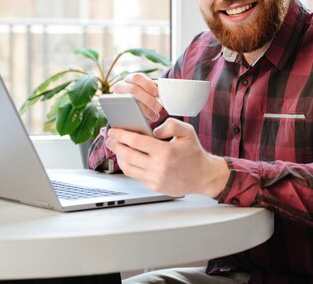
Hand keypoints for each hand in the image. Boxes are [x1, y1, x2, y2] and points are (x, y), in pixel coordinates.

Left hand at [105, 118, 229, 196]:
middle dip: (115, 145)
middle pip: (128, 155)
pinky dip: (128, 165)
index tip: (114, 130)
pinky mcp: (153, 186)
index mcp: (165, 152)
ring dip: (119, 156)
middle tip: (109, 138)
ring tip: (116, 147)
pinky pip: (135, 175)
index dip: (122, 135)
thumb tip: (154, 130)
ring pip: (128, 167)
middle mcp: (158, 167)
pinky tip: (127, 158)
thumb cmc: (194, 153)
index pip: (136, 142)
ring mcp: (155, 179)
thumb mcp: (187, 132)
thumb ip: (171, 125)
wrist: (203, 176)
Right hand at [112, 73, 162, 121]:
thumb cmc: (145, 96)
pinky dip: (136, 115)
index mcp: (131, 78)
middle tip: (159, 108)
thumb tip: (161, 94)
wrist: (133, 107)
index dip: (148, 84)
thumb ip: (153, 90)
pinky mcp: (116, 108)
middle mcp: (121, 85)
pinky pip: (125, 112)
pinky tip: (146, 120)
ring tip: (154, 116)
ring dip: (143, 109)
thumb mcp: (148, 90)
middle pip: (133, 90)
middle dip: (147, 99)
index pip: (137, 77)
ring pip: (129, 101)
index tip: (157, 93)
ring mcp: (117, 97)